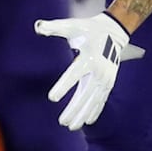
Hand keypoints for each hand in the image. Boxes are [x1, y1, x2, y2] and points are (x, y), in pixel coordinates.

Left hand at [35, 13, 144, 129]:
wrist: (114, 31)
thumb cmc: (89, 29)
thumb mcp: (73, 25)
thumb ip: (55, 27)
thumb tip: (37, 27)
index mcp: (88, 58)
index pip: (74, 74)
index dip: (63, 86)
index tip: (52, 97)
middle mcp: (98, 70)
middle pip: (85, 94)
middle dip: (73, 109)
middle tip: (62, 121)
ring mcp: (105, 78)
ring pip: (93, 100)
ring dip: (82, 114)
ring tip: (71, 126)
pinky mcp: (108, 82)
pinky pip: (101, 99)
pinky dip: (95, 111)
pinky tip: (87, 121)